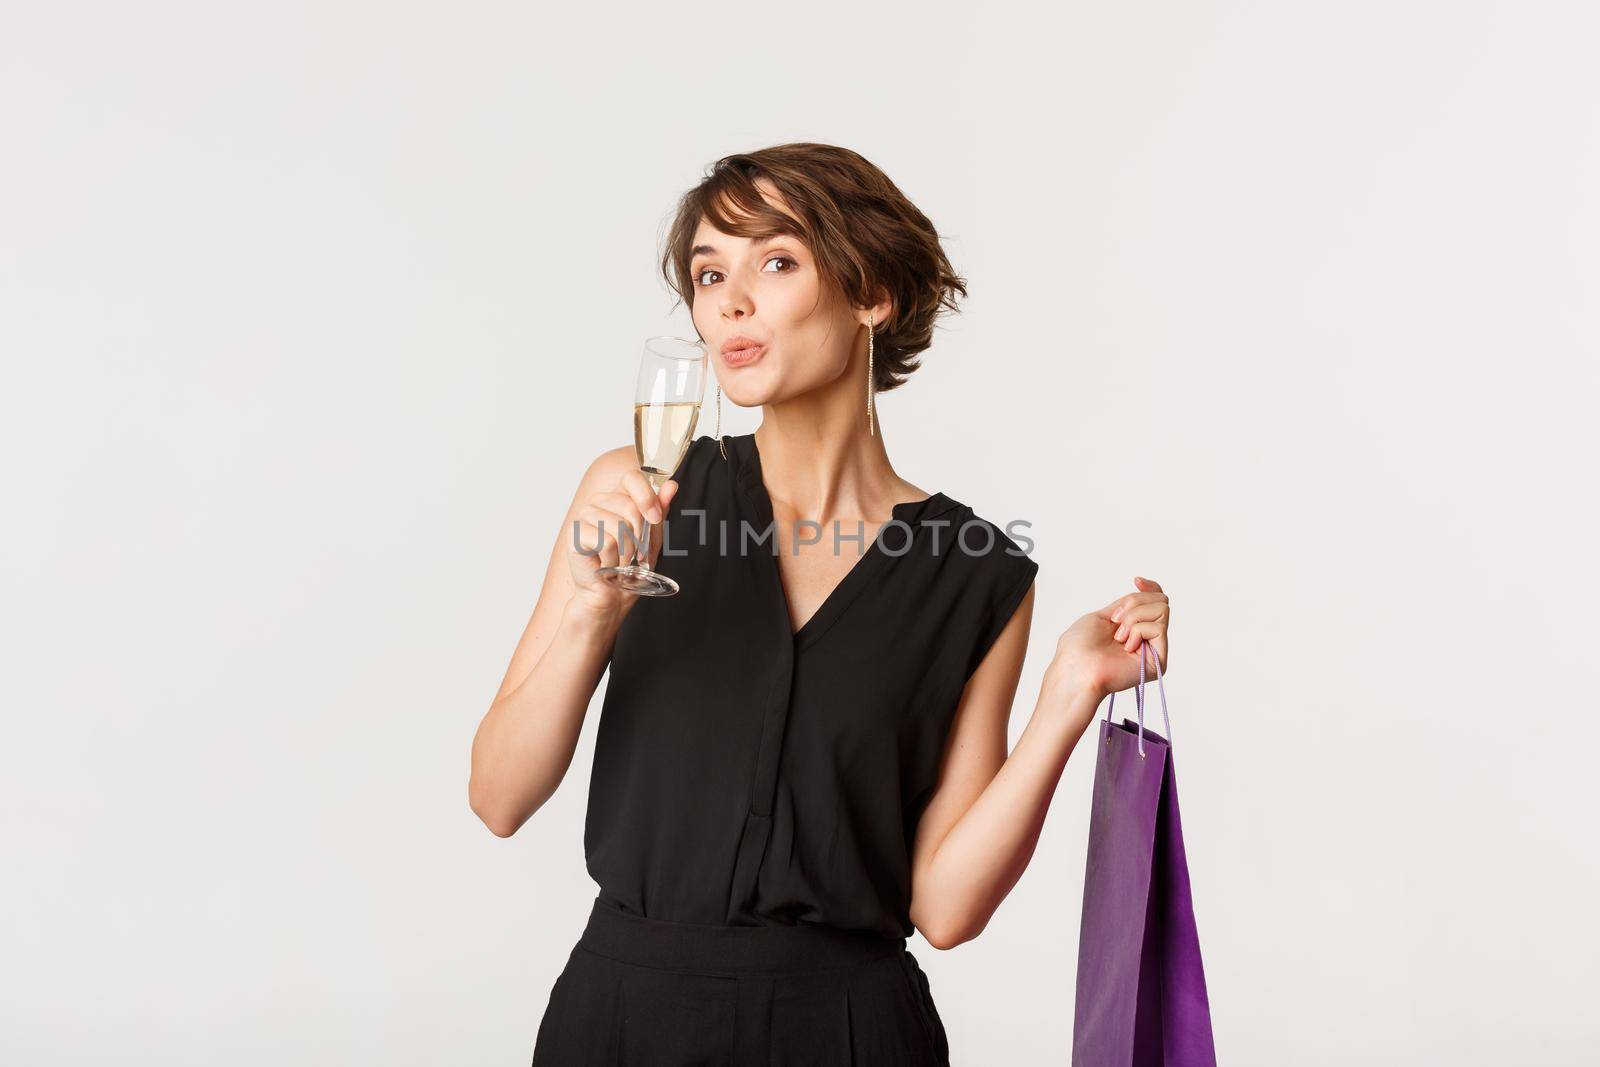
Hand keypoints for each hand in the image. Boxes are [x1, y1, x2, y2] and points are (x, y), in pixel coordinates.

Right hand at [567, 469, 679, 618]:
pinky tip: (605, 565)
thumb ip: (659, 510)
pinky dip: (612, 560)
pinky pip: (606, 541)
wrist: (611, 597)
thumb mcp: (652, 537)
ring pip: (619, 527)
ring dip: (626, 552)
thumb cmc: (629, 568)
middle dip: (639, 538)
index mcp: (617, 497)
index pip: (632, 477)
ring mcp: (584, 516)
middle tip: (633, 555)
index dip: (647, 497)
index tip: (655, 518)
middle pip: (630, 507)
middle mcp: (598, 502)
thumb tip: (672, 486)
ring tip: (618, 562)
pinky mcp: (575, 534)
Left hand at [1046, 576, 1169, 709]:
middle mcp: (1145, 637)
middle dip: (1134, 603)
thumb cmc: (1079, 647)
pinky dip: (1137, 631)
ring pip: (1162, 609)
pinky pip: (1158, 628)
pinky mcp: (1159, 660)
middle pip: (1160, 600)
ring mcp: (1153, 648)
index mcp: (1131, 626)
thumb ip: (1128, 604)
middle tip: (1116, 620)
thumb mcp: (1102, 615)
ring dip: (1134, 617)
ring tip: (1118, 636)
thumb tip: (1144, 589)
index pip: (1155, 600)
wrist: (1076, 669)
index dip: (1150, 587)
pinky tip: (1126, 647)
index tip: (1136, 581)